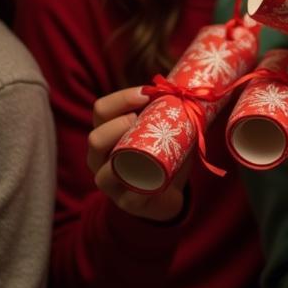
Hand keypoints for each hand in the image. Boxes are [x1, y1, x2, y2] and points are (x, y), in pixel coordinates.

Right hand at [88, 87, 189, 222]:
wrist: (168, 192)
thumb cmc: (163, 152)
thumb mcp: (164, 128)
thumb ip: (170, 109)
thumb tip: (191, 84)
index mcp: (108, 134)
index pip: (101, 111)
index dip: (120, 99)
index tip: (146, 93)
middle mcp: (101, 159)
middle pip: (95, 139)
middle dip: (117, 125)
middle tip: (141, 118)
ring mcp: (111, 184)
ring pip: (104, 173)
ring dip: (125, 156)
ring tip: (147, 145)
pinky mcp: (128, 203)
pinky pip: (129, 197)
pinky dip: (141, 186)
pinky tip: (156, 175)